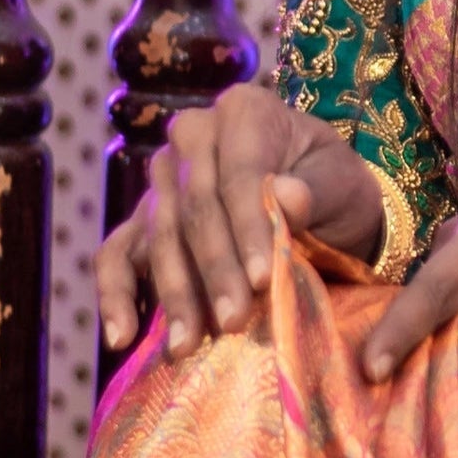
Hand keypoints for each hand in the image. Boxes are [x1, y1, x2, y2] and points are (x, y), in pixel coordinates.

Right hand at [95, 82, 382, 358]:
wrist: (322, 209)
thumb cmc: (333, 189)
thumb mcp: (342, 185)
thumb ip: (315, 192)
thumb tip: (282, 197)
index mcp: (245, 111)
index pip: (239, 174)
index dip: (249, 228)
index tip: (265, 279)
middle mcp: (193, 135)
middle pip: (194, 207)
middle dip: (214, 270)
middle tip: (233, 321)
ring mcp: (162, 179)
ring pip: (158, 236)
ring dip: (173, 294)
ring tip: (187, 346)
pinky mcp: (141, 222)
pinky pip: (116, 255)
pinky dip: (114, 296)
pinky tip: (121, 339)